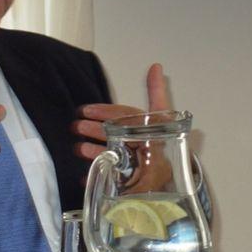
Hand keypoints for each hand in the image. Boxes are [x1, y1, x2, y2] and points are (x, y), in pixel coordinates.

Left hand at [71, 63, 172, 191]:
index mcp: (155, 128)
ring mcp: (143, 167)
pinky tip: (84, 175)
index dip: (106, 112)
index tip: (86, 110)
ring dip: (95, 153)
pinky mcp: (135, 185)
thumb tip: (156, 66)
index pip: (128, 116)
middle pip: (120, 136)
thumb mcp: (161, 114)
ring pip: (116, 157)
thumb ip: (156, 90)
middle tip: (76, 127)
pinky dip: (98, 178)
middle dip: (96, 130)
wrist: (174, 172)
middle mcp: (150, 146)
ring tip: (77, 148)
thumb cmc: (163, 139)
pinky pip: (114, 181)